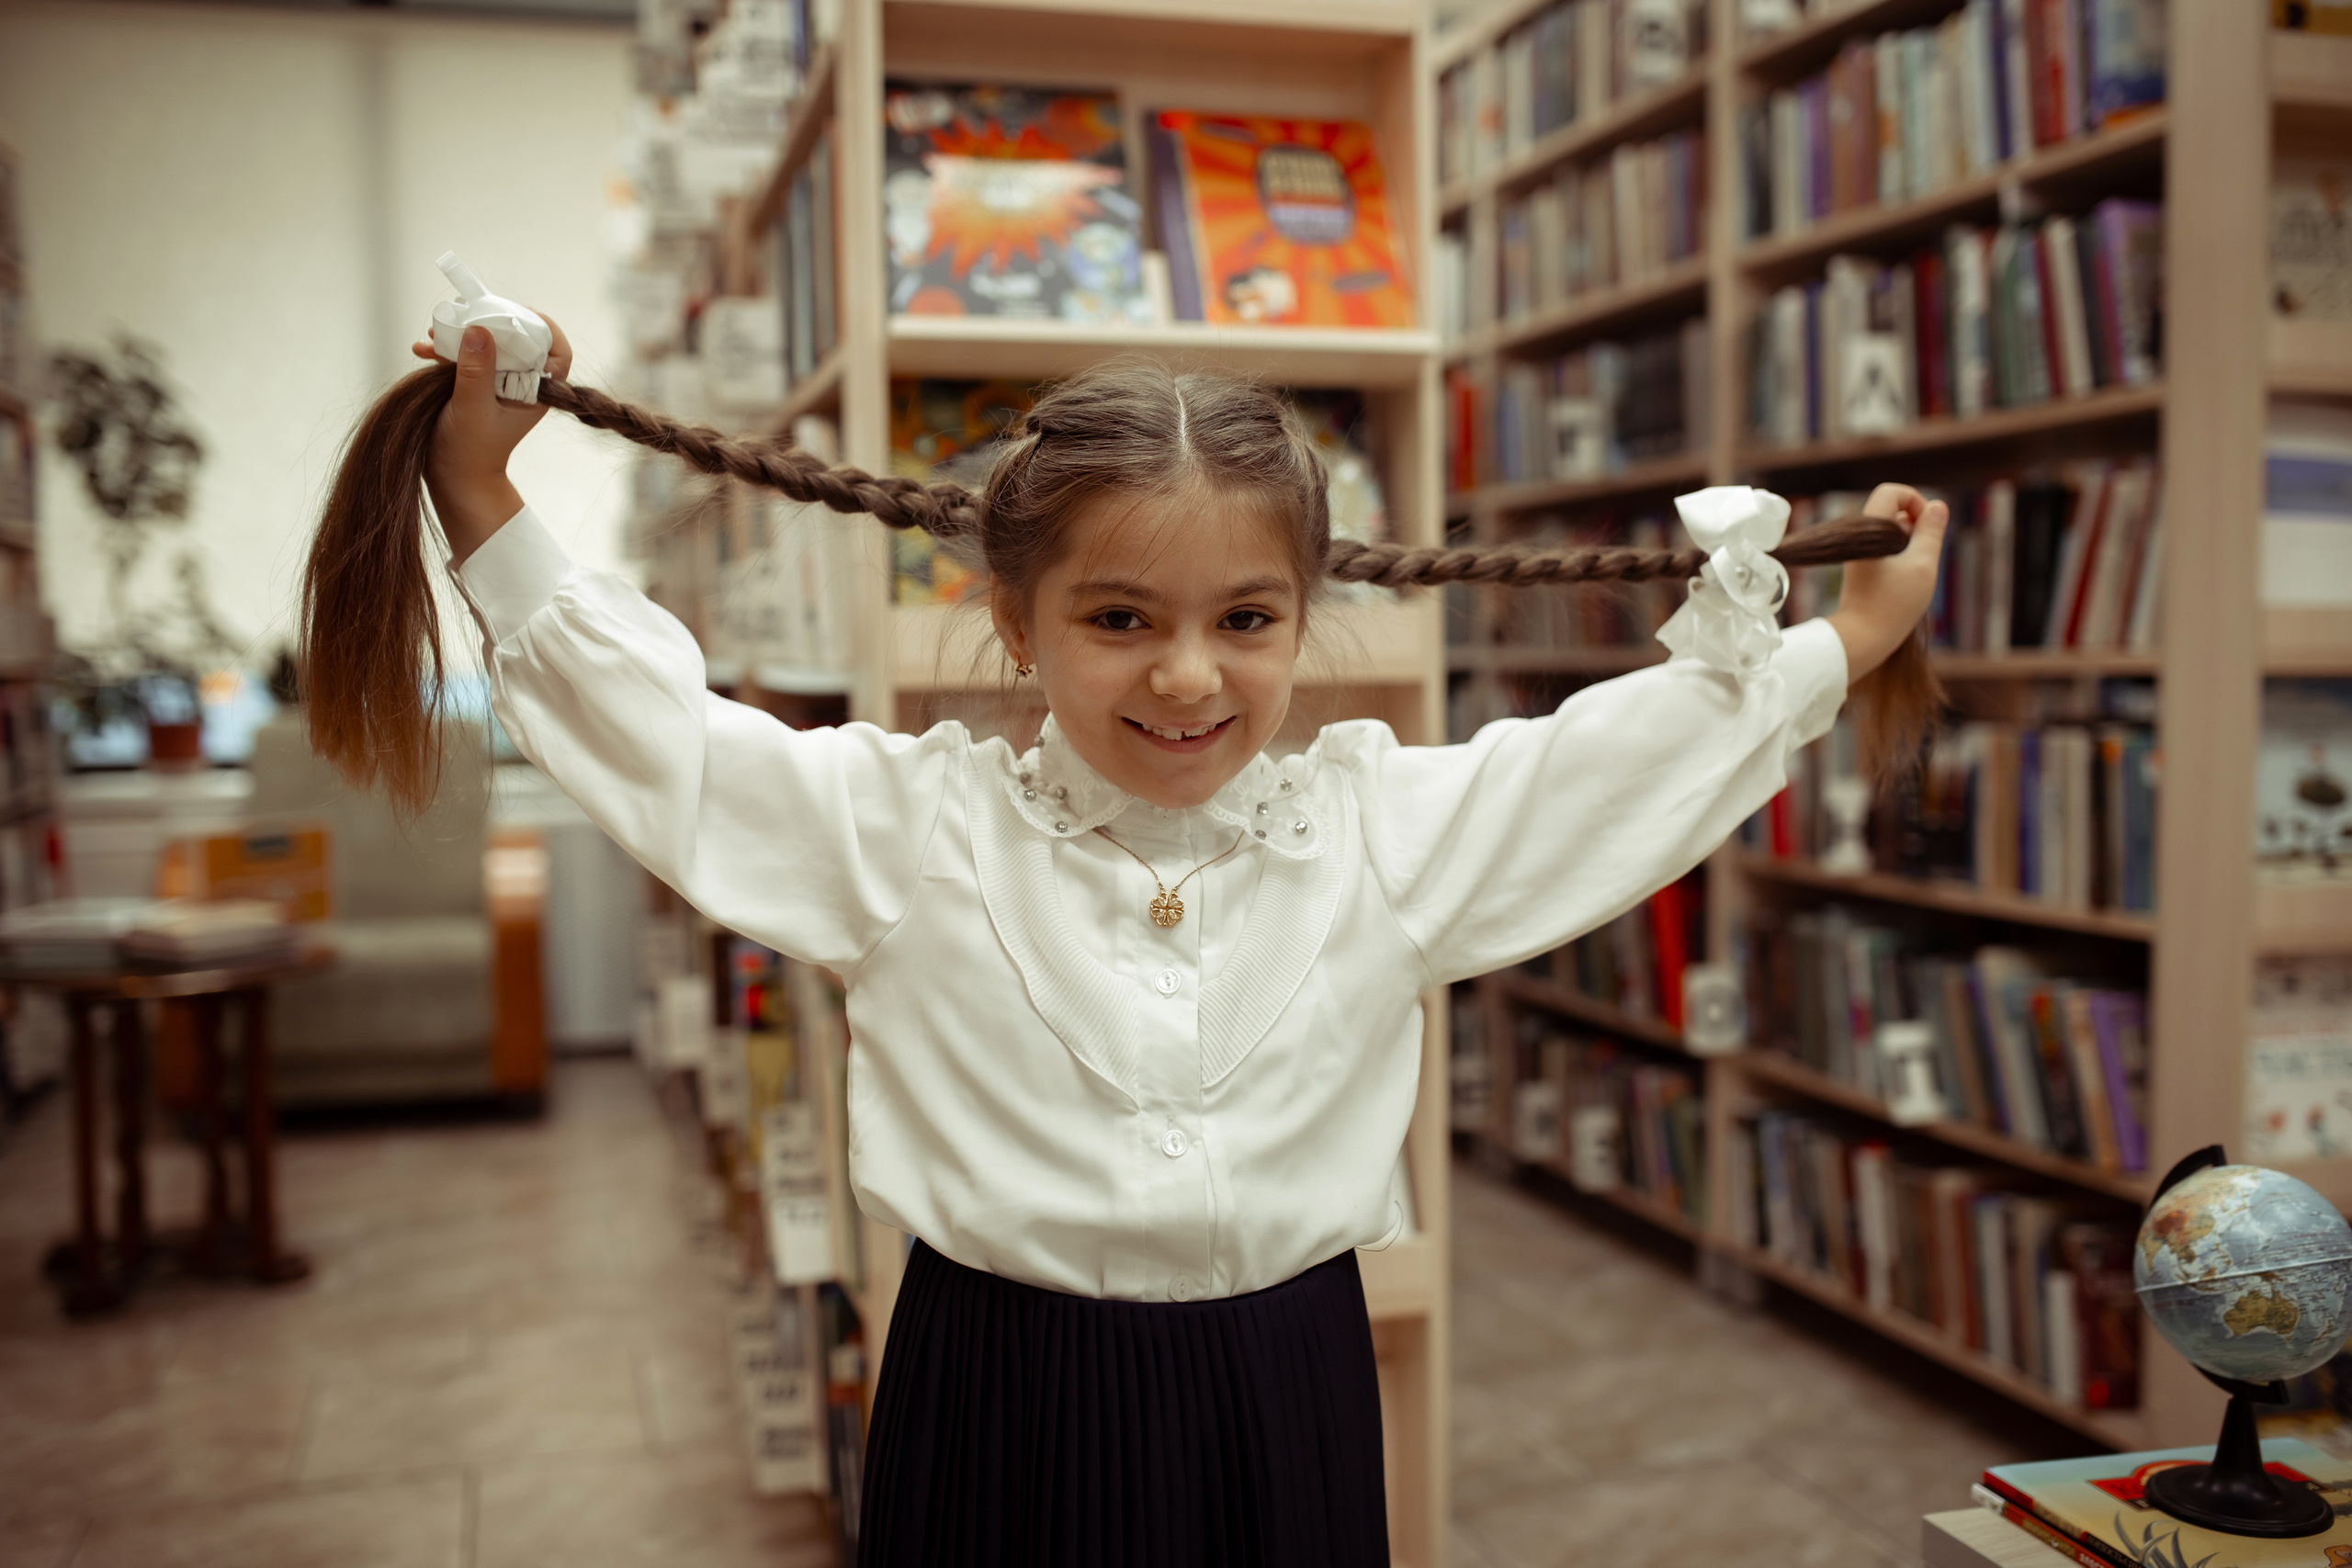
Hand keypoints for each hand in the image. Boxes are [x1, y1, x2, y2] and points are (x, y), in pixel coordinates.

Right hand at [409, 310, 571, 561]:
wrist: (452, 477)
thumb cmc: (470, 451)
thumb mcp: (472, 407)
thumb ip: (477, 370)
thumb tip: (480, 330)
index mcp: (535, 391)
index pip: (556, 352)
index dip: (543, 328)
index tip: (518, 314)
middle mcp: (520, 384)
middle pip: (518, 340)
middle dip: (491, 323)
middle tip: (467, 314)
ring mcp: (496, 383)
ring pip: (488, 345)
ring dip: (461, 335)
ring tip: (436, 334)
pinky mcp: (473, 383)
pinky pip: (464, 357)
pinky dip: (445, 350)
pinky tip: (422, 350)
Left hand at [1828, 483, 1946, 680]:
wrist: (1863, 637)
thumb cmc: (1893, 604)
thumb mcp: (1922, 564)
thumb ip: (1931, 531)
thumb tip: (1936, 506)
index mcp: (1869, 530)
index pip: (1891, 492)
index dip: (1915, 501)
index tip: (1927, 527)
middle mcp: (1860, 537)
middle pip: (1894, 511)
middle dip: (1916, 526)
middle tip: (1921, 556)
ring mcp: (1861, 552)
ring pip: (1892, 531)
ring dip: (1911, 544)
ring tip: (1914, 572)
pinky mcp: (1864, 567)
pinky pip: (1888, 548)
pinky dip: (1903, 556)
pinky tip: (1907, 580)